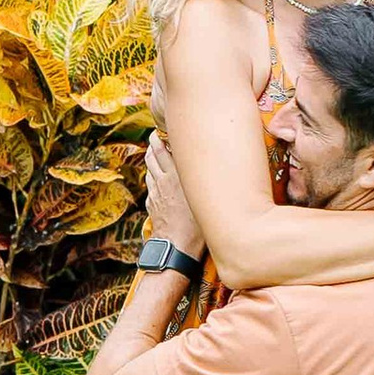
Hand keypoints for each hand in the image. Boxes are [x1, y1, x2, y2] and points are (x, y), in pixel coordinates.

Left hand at [144, 131, 201, 259]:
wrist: (176, 246)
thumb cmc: (197, 225)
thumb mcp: (207, 199)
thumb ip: (210, 182)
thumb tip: (224, 169)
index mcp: (177, 176)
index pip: (165, 150)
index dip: (162, 138)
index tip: (164, 128)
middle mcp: (164, 181)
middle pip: (154, 156)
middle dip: (153, 144)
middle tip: (154, 136)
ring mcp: (156, 193)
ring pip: (149, 169)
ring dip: (150, 159)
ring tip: (152, 151)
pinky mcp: (153, 204)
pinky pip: (150, 185)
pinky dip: (151, 177)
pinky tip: (154, 177)